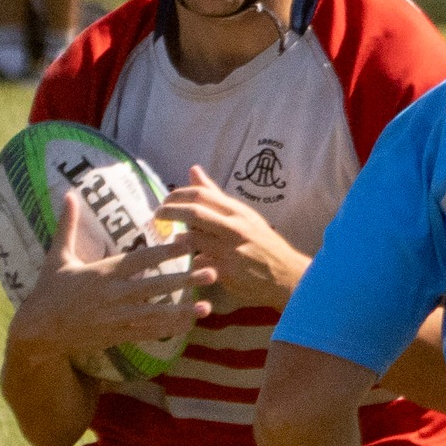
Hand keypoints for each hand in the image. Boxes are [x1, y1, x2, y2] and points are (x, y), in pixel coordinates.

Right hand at [8, 189, 213, 368]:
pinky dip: (170, 329)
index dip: (165, 251)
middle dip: (186, 279)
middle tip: (212, 271)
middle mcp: (114, 295)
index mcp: (103, 272)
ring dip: (184, 309)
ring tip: (208, 305)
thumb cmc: (48, 291)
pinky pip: (149, 332)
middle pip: (156, 286)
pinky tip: (189, 324)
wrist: (38, 331)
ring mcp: (118, 318)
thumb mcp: (57, 256)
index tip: (187, 243)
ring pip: (157, 313)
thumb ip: (68, 225)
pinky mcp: (118, 336)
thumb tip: (69, 193)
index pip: (141, 259)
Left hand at [157, 165, 308, 307]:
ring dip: (178, 239)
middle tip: (158, 215)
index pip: (202, 195)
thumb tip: (193, 170)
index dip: (178, 195)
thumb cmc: (263, 244)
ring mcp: (231, 251)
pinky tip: (188, 262)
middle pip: (194, 214)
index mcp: (238, 211)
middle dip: (170, 212)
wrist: (287, 276)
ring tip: (173, 239)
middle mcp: (235, 228)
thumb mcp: (243, 215)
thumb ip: (216, 195)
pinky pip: (200, 263)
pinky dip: (190, 261)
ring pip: (193, 239)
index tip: (166, 200)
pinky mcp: (227, 272)